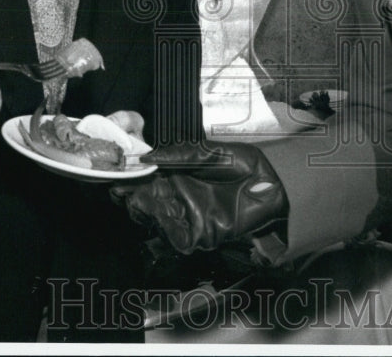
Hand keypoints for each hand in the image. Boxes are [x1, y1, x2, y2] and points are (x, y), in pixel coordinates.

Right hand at [116, 141, 287, 253]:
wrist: (272, 184)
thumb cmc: (245, 165)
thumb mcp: (210, 153)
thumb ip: (180, 155)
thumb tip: (148, 156)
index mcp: (177, 173)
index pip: (146, 177)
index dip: (132, 176)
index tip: (119, 172)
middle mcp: (178, 195)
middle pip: (145, 200)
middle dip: (134, 195)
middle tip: (126, 188)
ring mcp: (187, 215)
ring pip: (156, 218)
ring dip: (147, 210)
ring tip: (142, 200)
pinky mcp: (199, 233)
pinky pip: (177, 237)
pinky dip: (168, 231)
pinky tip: (164, 218)